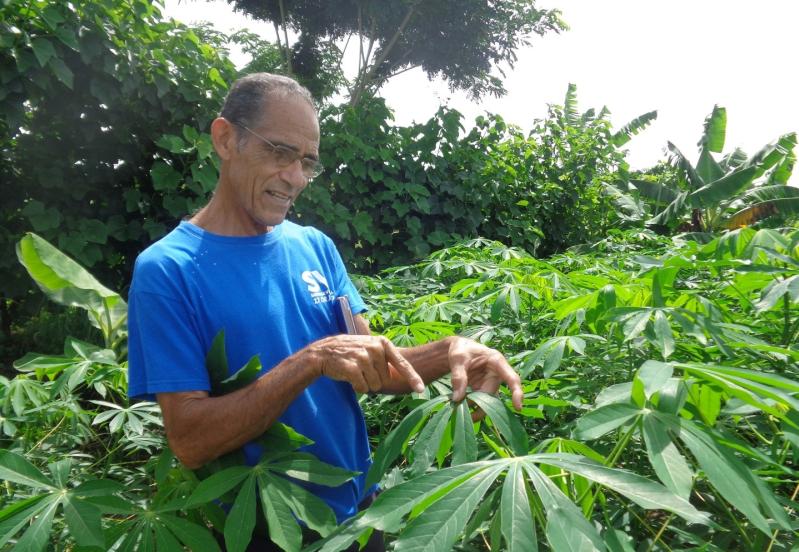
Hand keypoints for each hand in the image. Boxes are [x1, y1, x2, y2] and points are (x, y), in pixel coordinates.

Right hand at [309, 334, 424, 393]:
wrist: (323, 353)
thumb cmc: (349, 353)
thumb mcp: (369, 348)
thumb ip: (385, 360)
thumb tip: (402, 377)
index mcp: (382, 343)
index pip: (401, 363)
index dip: (412, 378)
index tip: (421, 389)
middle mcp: (375, 348)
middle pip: (385, 379)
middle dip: (374, 379)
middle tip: (360, 369)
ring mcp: (363, 357)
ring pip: (374, 386)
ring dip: (364, 384)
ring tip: (354, 371)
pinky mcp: (352, 368)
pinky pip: (362, 388)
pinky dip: (356, 387)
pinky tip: (348, 377)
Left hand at [448, 337, 522, 411]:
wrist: (458, 348)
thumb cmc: (461, 349)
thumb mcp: (458, 359)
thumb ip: (458, 377)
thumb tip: (458, 399)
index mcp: (497, 362)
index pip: (512, 379)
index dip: (517, 393)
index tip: (518, 407)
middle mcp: (496, 375)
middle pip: (494, 396)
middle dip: (481, 406)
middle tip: (463, 411)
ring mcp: (489, 384)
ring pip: (486, 402)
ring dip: (473, 407)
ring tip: (457, 407)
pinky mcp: (481, 390)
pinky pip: (478, 402)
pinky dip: (468, 406)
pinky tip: (457, 405)